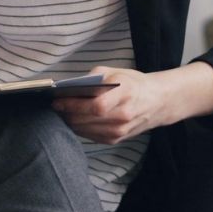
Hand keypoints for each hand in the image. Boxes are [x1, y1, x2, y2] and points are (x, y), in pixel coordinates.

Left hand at [52, 67, 171, 143]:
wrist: (157, 102)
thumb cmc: (132, 83)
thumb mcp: (114, 72)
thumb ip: (92, 78)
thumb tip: (69, 86)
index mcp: (125, 94)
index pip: (96, 106)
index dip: (74, 105)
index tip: (58, 101)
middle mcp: (124, 115)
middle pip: (87, 120)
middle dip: (67, 113)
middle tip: (55, 106)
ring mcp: (121, 130)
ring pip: (87, 130)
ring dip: (70, 122)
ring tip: (61, 112)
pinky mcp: (117, 139)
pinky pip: (92, 136)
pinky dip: (79, 128)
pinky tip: (74, 120)